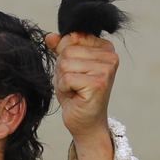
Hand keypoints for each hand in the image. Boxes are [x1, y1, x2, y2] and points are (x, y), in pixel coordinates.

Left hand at [45, 31, 116, 159]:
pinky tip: (75, 97)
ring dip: (63, 80)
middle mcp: (110, 56)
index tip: (76, 72)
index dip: (64, 55)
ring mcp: (106, 69)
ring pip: (65, 63)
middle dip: (62, 69)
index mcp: (105, 47)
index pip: (72, 37)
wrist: (85, 123)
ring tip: (75, 90)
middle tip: (74, 85)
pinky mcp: (99, 83)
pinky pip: (67, 78)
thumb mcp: (66, 67)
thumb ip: (60, 49)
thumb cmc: (76, 95)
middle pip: (67, 50)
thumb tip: (50, 36)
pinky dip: (64, 89)